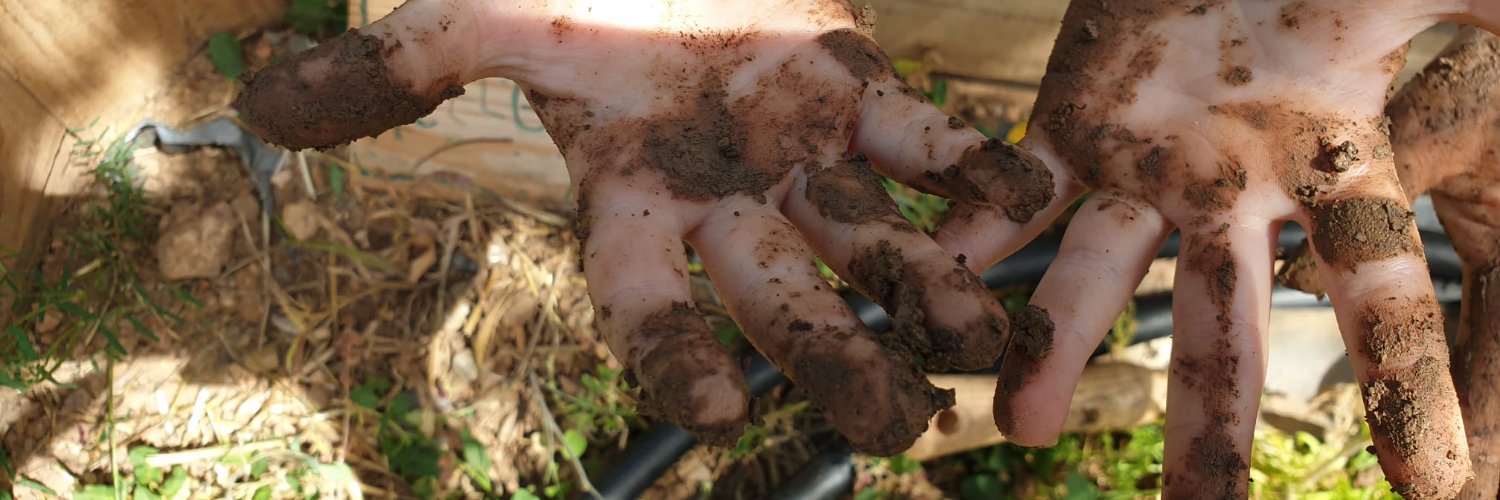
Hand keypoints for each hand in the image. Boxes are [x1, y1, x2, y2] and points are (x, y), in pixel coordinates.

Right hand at [234, 0, 1056, 454]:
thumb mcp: (475, 15)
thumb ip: (396, 71)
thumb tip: (265, 113)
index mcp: (632, 208)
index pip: (644, 311)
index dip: (673, 357)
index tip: (709, 414)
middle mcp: (725, 206)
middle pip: (782, 303)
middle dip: (834, 360)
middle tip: (895, 428)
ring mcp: (804, 156)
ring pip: (874, 243)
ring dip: (930, 290)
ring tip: (986, 340)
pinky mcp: (866, 93)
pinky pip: (929, 141)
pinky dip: (976, 167)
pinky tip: (1029, 194)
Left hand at [937, 1, 1498, 496]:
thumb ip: (1491, 28)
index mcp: (1332, 168)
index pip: (1379, 299)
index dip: (1405, 389)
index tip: (1433, 494)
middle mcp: (1231, 190)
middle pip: (1220, 323)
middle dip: (1209, 419)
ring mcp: (1142, 163)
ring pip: (1095, 275)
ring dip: (1058, 347)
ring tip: (1025, 426)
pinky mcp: (1069, 122)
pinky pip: (1012, 192)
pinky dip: (977, 237)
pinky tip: (945, 288)